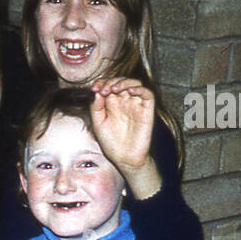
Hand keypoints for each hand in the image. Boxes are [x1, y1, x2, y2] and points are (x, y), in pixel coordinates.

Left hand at [90, 78, 161, 198]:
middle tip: (103, 89)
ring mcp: (136, 105)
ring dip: (124, 82)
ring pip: (134, 84)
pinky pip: (147, 94)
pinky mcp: (147, 110)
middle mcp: (124, 101)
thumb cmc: (111, 143)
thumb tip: (96, 92)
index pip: (108, 85)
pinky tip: (130, 91)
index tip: (93, 88)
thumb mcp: (98, 124)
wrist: (124, 158)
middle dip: (111, 81)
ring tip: (114, 89)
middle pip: (120, 82)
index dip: (101, 82)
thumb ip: (96, 108)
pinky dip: (140, 88)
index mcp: (112, 103)